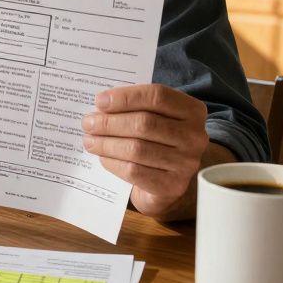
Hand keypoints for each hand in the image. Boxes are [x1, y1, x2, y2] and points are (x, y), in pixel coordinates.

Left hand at [81, 83, 210, 217]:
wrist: (169, 179)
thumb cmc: (156, 140)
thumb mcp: (154, 117)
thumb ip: (135, 107)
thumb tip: (101, 105)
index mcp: (192, 111)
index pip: (157, 96)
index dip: (125, 97)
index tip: (100, 101)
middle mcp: (195, 136)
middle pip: (144, 123)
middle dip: (110, 122)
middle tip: (88, 123)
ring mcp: (186, 163)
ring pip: (137, 148)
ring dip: (107, 143)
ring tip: (89, 140)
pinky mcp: (172, 185)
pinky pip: (134, 171)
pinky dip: (113, 162)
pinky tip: (102, 157)